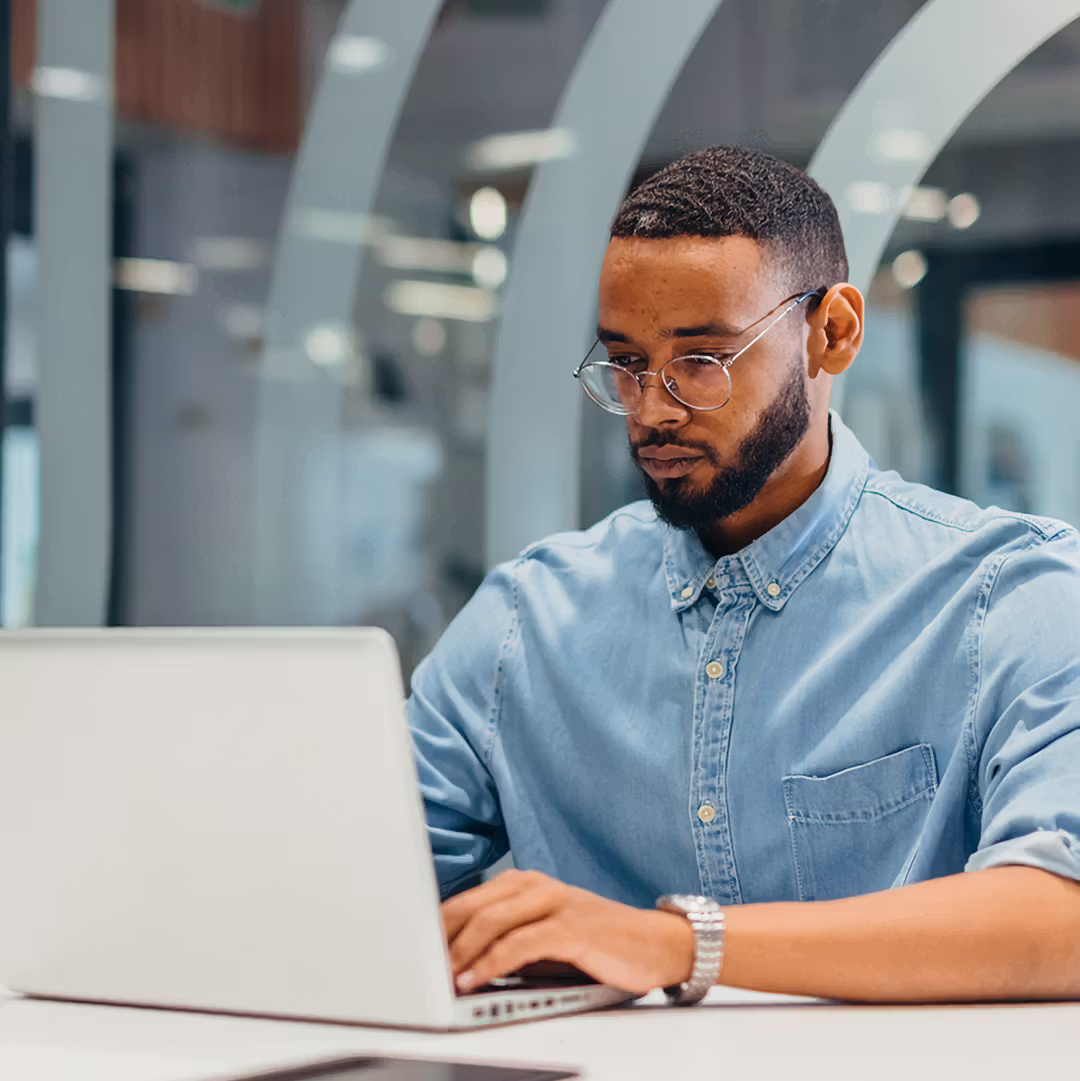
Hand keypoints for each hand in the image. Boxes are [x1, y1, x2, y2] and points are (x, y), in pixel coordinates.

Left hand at [441, 869, 694, 994]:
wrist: (655, 944)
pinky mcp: (571, 927)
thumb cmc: (596, 942)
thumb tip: (456, 960)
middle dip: (441, 939)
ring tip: (440, 978)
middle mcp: (536, 886)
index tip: (413, 951)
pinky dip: (491, 963)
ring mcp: (555, 903)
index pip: (468, 900)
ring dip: (460, 952)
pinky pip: (520, 943)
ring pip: (491, 921)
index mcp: (524, 882)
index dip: (436, 926)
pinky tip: (475, 979)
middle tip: (419, 968)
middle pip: (472, 906)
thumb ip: (507, 939)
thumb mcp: (544, 936)